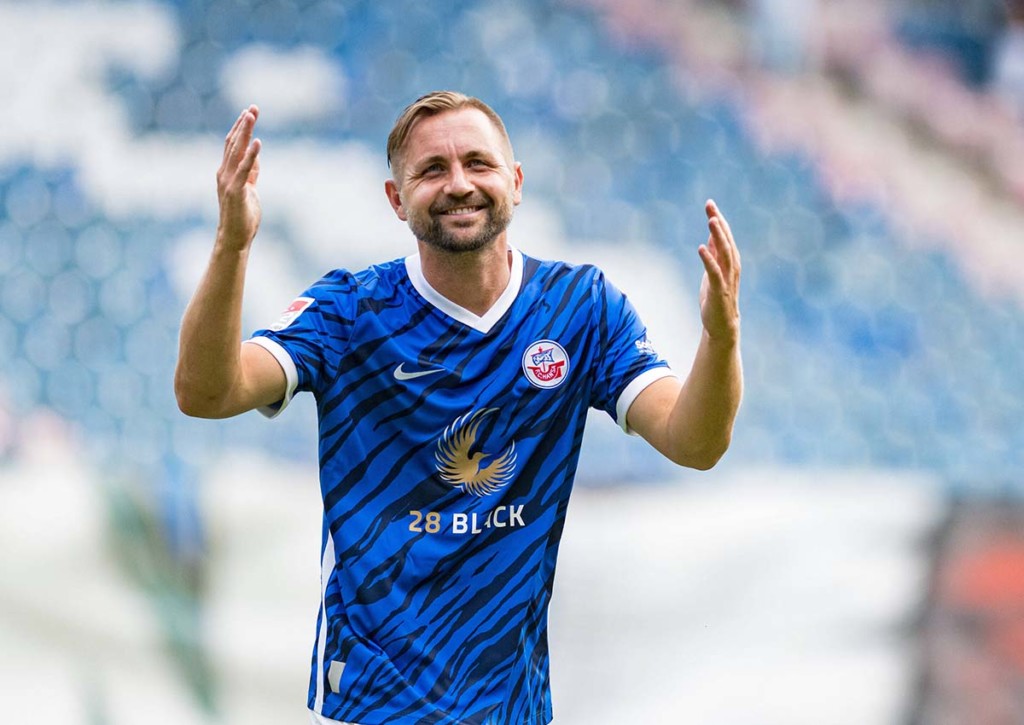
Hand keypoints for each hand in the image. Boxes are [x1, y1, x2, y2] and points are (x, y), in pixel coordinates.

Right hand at [216, 105, 261, 250]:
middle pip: (233, 143)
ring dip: (244, 133)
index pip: (233, 144)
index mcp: (227, 172)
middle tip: (253, 108)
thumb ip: (251, 173)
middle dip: (244, 124)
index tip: (250, 112)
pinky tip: (257, 143)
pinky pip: (244, 170)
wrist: (234, 238)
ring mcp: (228, 182)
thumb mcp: (249, 189)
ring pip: (236, 151)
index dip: (241, 127)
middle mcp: (224, 173)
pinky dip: (251, 155)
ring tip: (251, 116)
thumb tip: (255, 158)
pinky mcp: (236, 191)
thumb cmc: (242, 216)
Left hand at [697, 199, 740, 343]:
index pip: (725, 236)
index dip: (718, 220)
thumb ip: (714, 253)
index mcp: (730, 262)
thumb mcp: (713, 271)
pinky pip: (714, 273)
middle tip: (710, 206)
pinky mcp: (719, 291)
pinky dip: (709, 260)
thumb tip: (711, 235)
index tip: (710, 204)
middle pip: (726, 241)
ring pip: (724, 254)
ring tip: (711, 221)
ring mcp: (727, 279)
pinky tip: (701, 248)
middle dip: (719, 223)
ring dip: (718, 237)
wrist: (721, 326)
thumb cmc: (716, 298)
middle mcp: (732, 268)